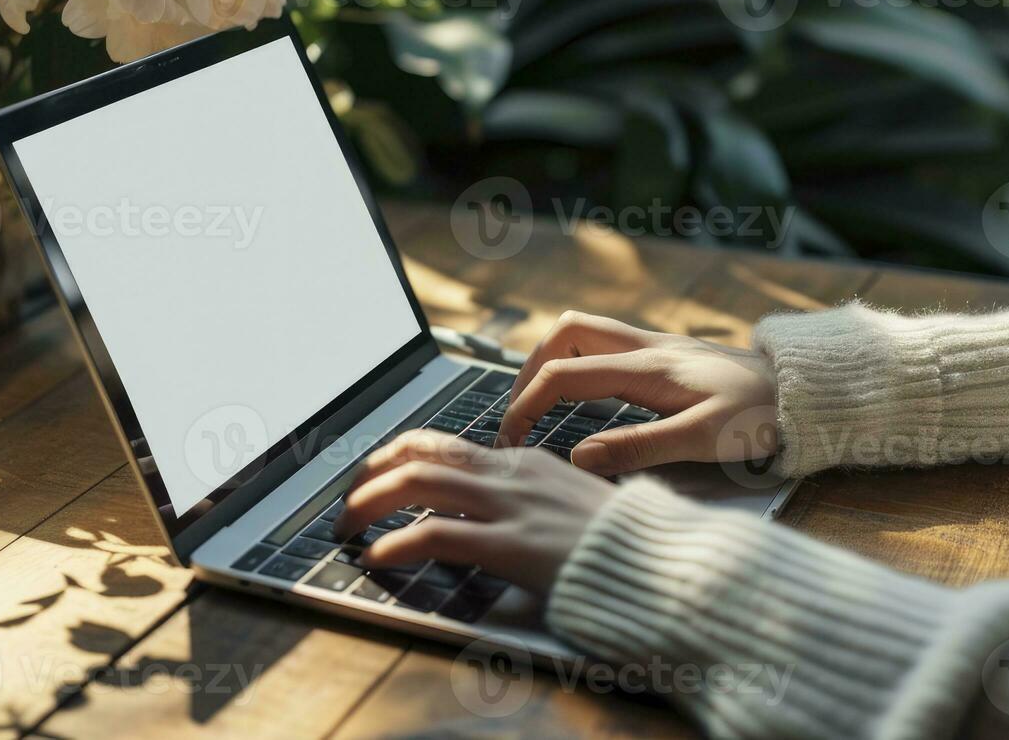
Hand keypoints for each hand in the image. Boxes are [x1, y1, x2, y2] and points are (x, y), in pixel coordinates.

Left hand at [334, 430, 614, 593]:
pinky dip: (396, 544)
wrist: (662, 565)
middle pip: (420, 453)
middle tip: (348, 501)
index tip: (374, 475)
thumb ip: (531, 502)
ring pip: (416, 483)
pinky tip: (378, 557)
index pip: (445, 444)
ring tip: (347, 526)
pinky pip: (435, 536)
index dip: (397, 456)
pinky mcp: (511, 545)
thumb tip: (489, 514)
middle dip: (371, 474)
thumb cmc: (623, 545)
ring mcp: (510, 506)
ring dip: (368, 503)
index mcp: (526, 461)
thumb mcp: (573, 507)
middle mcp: (512, 474)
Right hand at [496, 311, 780, 475]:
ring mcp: (657, 347)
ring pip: (585, 333)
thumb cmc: (762, 416)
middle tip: (520, 416)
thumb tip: (578, 458)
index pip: (562, 374)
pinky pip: (608, 347)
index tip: (509, 443)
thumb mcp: (704, 439)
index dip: (524, 406)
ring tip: (542, 405)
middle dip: (530, 370)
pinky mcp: (668, 357)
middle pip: (565, 333)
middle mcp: (646, 347)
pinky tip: (587, 400)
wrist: (807, 391)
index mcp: (646, 367)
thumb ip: (639, 448)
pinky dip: (582, 365)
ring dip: (554, 362)